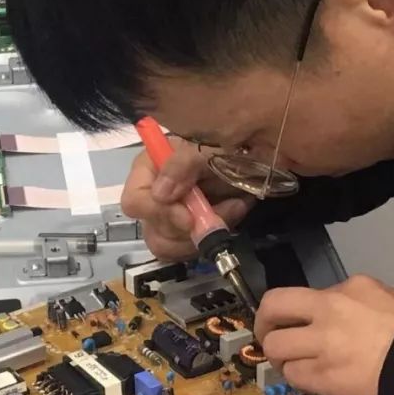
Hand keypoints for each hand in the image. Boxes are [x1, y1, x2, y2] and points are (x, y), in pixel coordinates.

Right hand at [121, 138, 254, 260]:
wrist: (258, 154)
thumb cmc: (229, 144)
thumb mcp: (207, 147)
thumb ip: (183, 164)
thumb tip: (160, 195)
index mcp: (149, 169)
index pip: (134, 201)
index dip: (158, 213)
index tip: (188, 218)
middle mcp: (153, 194)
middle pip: (152, 230)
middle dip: (186, 230)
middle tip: (216, 216)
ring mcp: (168, 216)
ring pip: (167, 245)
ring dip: (201, 236)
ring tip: (231, 211)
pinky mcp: (184, 231)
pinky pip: (185, 250)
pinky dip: (210, 239)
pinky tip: (229, 217)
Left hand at [255, 275, 393, 394]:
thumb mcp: (386, 301)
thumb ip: (353, 304)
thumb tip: (329, 318)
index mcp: (350, 287)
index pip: (302, 294)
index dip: (291, 311)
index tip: (291, 322)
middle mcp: (329, 309)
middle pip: (273, 306)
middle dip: (263, 323)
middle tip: (269, 337)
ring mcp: (323, 343)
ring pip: (276, 346)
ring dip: (280, 357)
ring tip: (293, 364)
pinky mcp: (323, 375)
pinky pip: (293, 375)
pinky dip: (296, 378)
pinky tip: (310, 380)